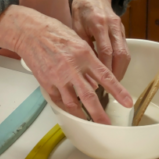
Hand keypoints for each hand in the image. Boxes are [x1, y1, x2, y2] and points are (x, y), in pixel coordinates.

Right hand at [0, 5, 131, 123]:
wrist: (30, 33)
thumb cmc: (55, 33)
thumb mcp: (79, 42)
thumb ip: (89, 62)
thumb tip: (95, 82)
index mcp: (84, 55)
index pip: (105, 76)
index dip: (118, 91)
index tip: (127, 102)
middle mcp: (72, 68)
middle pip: (89, 96)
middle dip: (99, 114)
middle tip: (107, 125)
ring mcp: (58, 77)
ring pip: (73, 103)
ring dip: (82, 115)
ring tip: (90, 123)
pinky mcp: (47, 83)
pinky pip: (59, 101)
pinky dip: (66, 108)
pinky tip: (72, 112)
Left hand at [71, 0, 129, 79]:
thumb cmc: (82, 8)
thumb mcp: (76, 25)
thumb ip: (82, 43)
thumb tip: (84, 66)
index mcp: (99, 23)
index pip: (106, 50)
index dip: (105, 68)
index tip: (101, 82)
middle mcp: (113, 26)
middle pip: (121, 54)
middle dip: (117, 73)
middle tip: (109, 87)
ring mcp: (120, 27)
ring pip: (126, 53)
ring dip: (121, 69)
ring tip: (112, 83)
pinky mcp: (123, 30)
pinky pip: (125, 49)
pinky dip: (121, 62)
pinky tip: (114, 71)